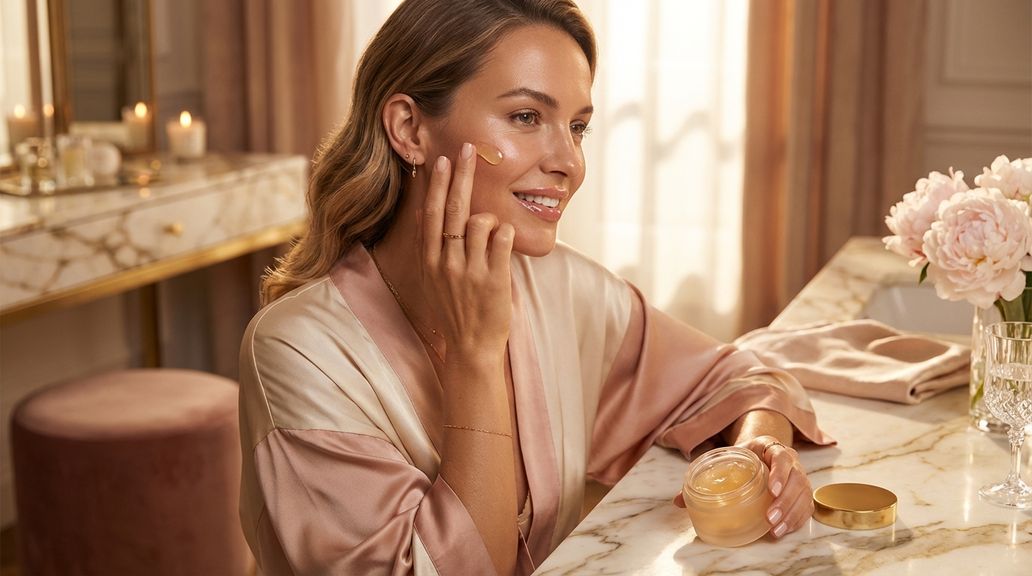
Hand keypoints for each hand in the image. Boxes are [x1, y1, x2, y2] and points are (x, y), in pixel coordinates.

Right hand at [419, 142, 514, 356]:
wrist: (470, 348)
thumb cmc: (454, 310)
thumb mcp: (433, 278)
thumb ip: (433, 247)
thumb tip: (430, 212)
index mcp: (429, 260)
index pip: (431, 213)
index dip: (437, 184)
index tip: (441, 160)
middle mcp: (446, 261)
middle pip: (454, 208)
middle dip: (462, 175)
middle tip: (469, 149)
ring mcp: (470, 270)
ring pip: (481, 221)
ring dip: (490, 219)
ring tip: (491, 236)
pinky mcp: (494, 278)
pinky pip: (502, 239)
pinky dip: (506, 232)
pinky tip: (506, 236)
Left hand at [672, 436, 812, 539]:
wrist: (760, 451)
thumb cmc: (744, 457)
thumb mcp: (727, 459)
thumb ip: (705, 476)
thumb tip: (677, 500)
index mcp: (771, 448)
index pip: (782, 457)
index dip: (780, 472)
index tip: (772, 488)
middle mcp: (791, 462)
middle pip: (796, 480)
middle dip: (785, 501)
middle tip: (770, 517)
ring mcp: (799, 478)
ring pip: (803, 495)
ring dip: (791, 514)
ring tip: (775, 528)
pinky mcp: (802, 493)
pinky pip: (805, 507)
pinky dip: (796, 520)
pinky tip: (782, 530)